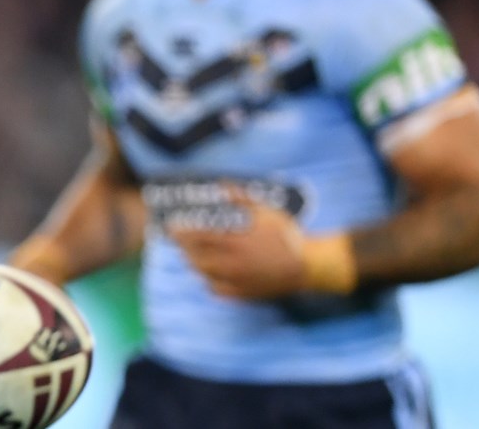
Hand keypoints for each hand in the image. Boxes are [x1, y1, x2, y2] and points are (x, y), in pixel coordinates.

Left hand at [167, 188, 308, 299]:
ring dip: (194, 263)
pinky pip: (216, 289)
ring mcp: (235, 280)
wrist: (307, 265)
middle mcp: (230, 263)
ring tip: (191, 255)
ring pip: (203, 274)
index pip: (196, 237)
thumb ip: (240, 199)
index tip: (171, 227)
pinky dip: (208, 281)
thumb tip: (222, 184)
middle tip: (179, 241)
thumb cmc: (286, 234)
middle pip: (195, 257)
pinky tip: (209, 275)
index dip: (180, 232)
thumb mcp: (265, 211)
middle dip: (184, 248)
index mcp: (233, 241)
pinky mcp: (242, 294)